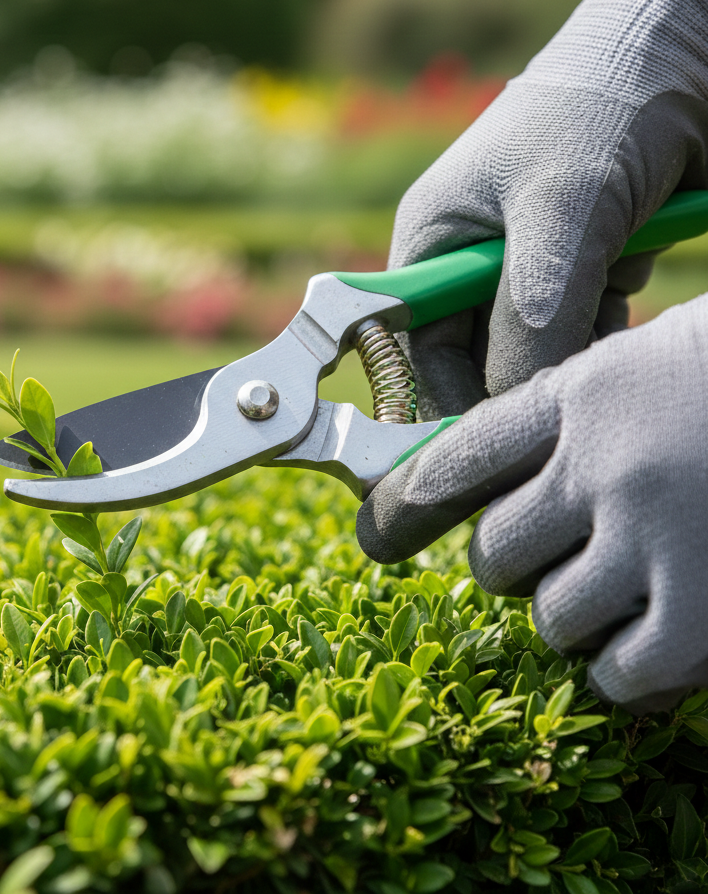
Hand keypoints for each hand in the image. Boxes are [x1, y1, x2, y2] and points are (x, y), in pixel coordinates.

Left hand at [358, 296, 707, 713]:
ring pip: (551, 617)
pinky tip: (657, 648)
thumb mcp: (646, 363)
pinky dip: (625, 674)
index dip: (407, 501)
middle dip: (512, 566)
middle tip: (557, 557)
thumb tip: (504, 477)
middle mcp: (604, 468)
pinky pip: (622, 673)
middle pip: (492, 553)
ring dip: (574, 618)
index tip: (380, 532)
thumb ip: (574, 414)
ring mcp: (658, 541)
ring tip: (623, 593)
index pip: (458, 456)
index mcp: (583, 397)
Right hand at [390, 0, 707, 419]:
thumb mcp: (559, 212)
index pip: (414, 349)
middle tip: (547, 438)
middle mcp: (470, 263)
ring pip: (534, 355)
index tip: (479, 454)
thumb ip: (531, 312)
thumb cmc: (599, 109)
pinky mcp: (585, 269)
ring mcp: (530, 268)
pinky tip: (626, 361)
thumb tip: (511, 410)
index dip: (439, 404)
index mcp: (432, 243)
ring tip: (594, 397)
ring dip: (564, 377)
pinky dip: (604, 351)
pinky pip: (584, 334)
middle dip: (509, 395)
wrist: (688, 48)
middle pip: (474, 361)